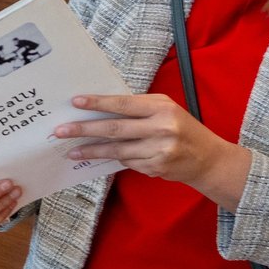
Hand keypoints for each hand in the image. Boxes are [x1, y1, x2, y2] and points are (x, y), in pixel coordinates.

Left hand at [57, 93, 251, 204]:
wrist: (208, 159)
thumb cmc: (182, 128)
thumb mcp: (166, 110)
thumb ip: (139, 108)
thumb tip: (101, 107)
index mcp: (162, 108)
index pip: (124, 104)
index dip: (98, 103)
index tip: (75, 102)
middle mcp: (161, 128)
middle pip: (114, 128)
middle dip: (83, 129)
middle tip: (60, 131)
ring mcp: (159, 149)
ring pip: (116, 149)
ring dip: (91, 150)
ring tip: (71, 151)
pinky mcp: (155, 167)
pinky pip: (127, 162)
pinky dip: (116, 158)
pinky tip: (106, 157)